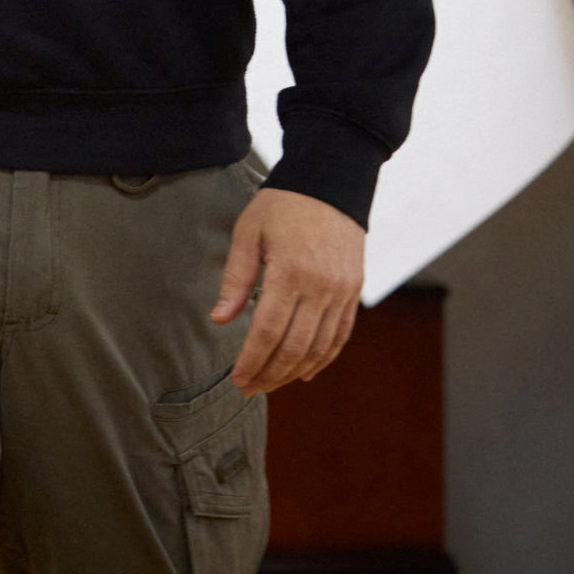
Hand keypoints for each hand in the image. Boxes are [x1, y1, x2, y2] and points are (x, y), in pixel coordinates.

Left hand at [213, 186, 363, 392]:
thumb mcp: (248, 234)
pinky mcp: (354, 291)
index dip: (253, 359)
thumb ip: (236, 278)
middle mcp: (321, 287)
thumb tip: (219, 319)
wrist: (330, 185)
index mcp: (291, 272)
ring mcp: (342, 292)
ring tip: (271, 383)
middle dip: (271, 373)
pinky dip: (324, 357)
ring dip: (295, 371)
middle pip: (296, 346)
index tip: (238, 378)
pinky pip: (341, 334)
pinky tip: (306, 371)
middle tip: (249, 388)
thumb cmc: (282, 206)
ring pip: (320, 346)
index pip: (270, 331)